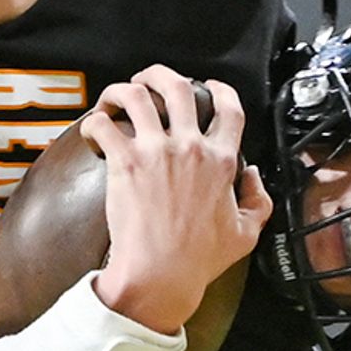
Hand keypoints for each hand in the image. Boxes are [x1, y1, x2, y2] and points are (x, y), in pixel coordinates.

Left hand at [88, 70, 268, 333]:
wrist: (161, 275)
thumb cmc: (199, 260)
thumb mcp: (246, 233)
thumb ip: (258, 200)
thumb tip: (252, 175)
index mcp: (222, 160)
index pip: (229, 107)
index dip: (219, 88)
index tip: (208, 85)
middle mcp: (190, 148)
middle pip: (178, 87)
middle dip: (159, 74)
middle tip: (146, 79)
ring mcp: (156, 152)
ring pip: (137, 95)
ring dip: (122, 90)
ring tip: (113, 99)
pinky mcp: (125, 163)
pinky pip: (104, 125)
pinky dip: (95, 122)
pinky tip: (93, 132)